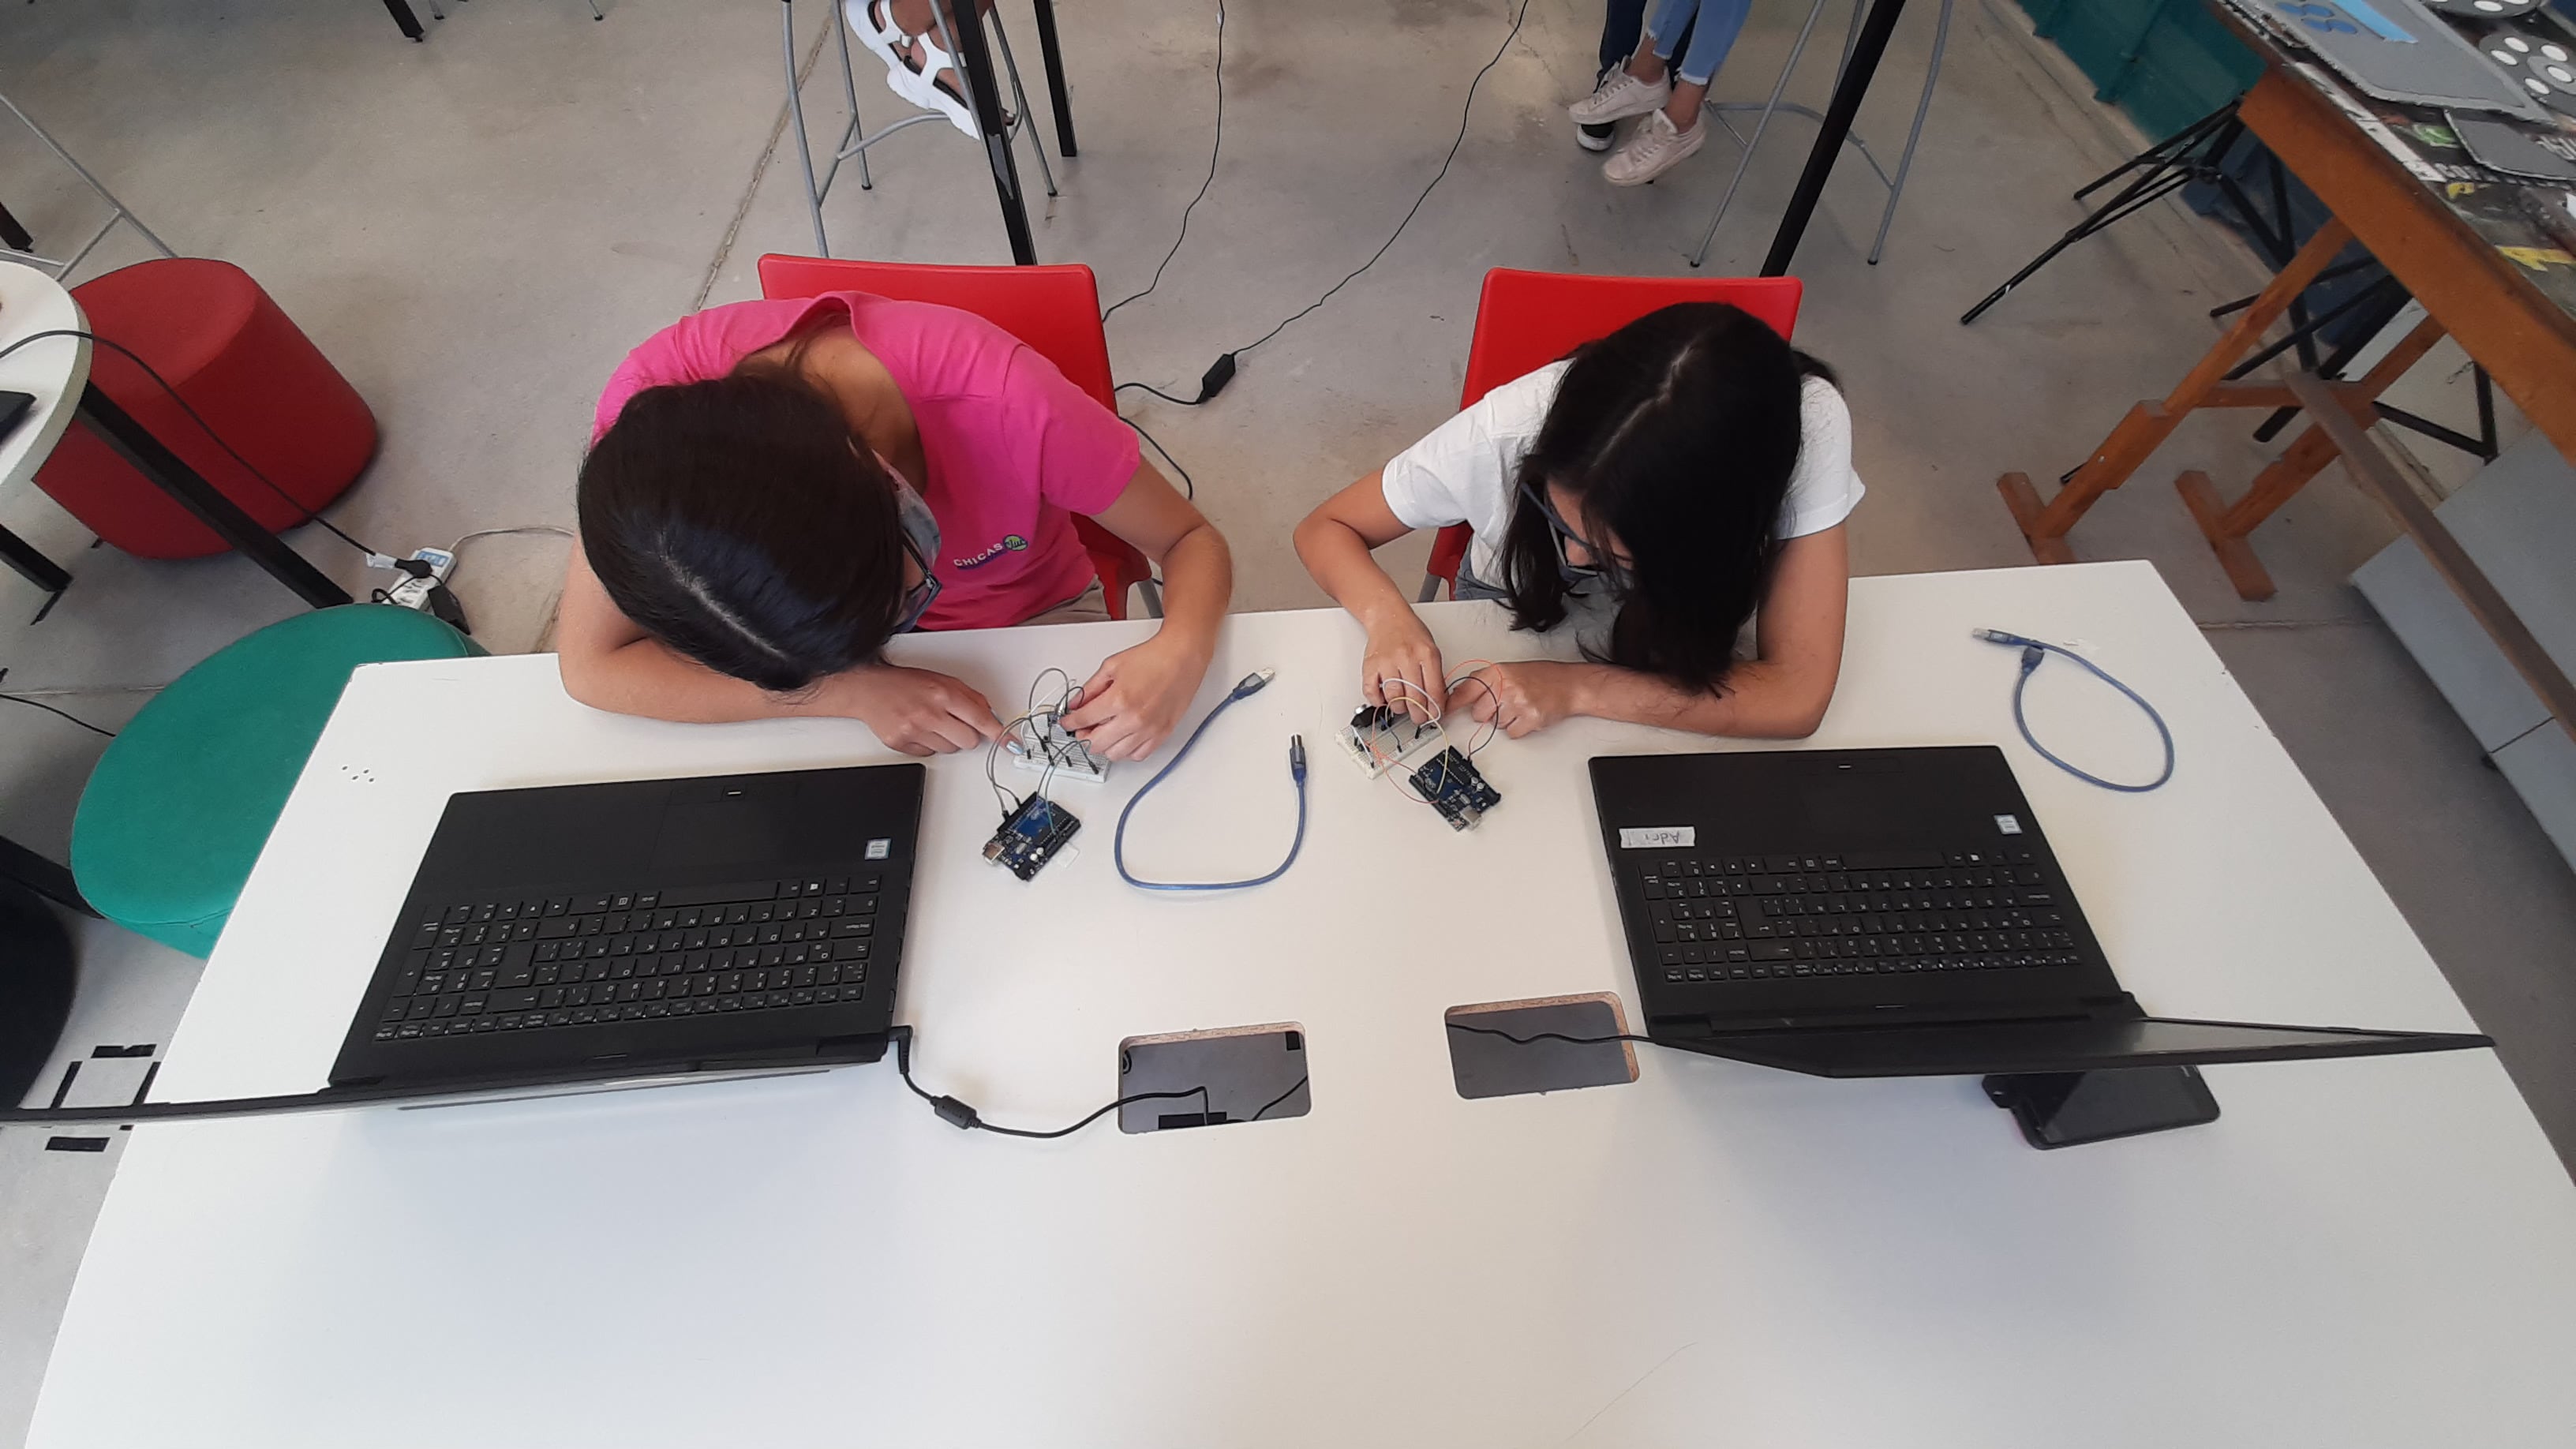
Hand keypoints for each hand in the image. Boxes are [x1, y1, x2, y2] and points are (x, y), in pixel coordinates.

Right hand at [824, 664, 1003, 755]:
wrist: (868, 688)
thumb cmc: (906, 683)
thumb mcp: (942, 680)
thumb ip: (969, 698)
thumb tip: (992, 718)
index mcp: (943, 693)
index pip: (981, 718)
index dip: (1000, 734)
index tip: (1012, 745)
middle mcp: (930, 712)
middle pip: (969, 741)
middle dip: (968, 734)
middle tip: (955, 722)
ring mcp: (914, 730)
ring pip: (951, 750)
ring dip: (948, 739)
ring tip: (932, 722)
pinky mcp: (902, 744)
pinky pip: (931, 754)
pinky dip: (930, 744)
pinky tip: (919, 729)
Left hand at [1060, 636, 1212, 760]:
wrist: (1181, 657)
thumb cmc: (1153, 658)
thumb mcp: (1112, 666)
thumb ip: (1090, 688)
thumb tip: (1077, 703)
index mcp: (1118, 699)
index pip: (1083, 720)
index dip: (1069, 722)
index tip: (1067, 722)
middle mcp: (1133, 718)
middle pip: (1095, 743)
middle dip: (1083, 737)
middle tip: (1082, 729)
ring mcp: (1149, 729)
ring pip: (1115, 754)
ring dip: (1104, 745)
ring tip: (1103, 733)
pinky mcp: (1162, 734)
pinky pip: (1138, 755)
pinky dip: (1127, 750)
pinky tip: (1123, 738)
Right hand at [1360, 611, 1445, 721]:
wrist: (1388, 616)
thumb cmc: (1410, 632)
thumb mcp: (1431, 649)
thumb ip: (1435, 674)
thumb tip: (1437, 701)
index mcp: (1426, 654)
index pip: (1434, 691)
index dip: (1435, 709)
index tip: (1434, 715)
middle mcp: (1407, 658)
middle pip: (1415, 698)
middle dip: (1418, 714)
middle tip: (1419, 717)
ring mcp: (1387, 662)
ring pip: (1394, 698)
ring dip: (1399, 708)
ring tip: (1402, 707)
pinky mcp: (1370, 666)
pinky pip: (1372, 692)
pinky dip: (1378, 701)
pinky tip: (1384, 699)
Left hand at [1452, 660, 1587, 739]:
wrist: (1570, 685)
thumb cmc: (1542, 677)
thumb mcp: (1510, 670)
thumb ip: (1486, 681)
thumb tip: (1460, 695)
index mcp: (1497, 672)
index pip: (1465, 690)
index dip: (1452, 704)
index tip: (1442, 712)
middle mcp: (1505, 686)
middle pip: (1479, 714)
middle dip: (1489, 713)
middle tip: (1505, 703)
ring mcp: (1517, 703)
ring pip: (1495, 725)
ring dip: (1505, 720)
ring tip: (1521, 706)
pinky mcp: (1529, 719)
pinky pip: (1510, 733)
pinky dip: (1518, 728)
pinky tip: (1527, 715)